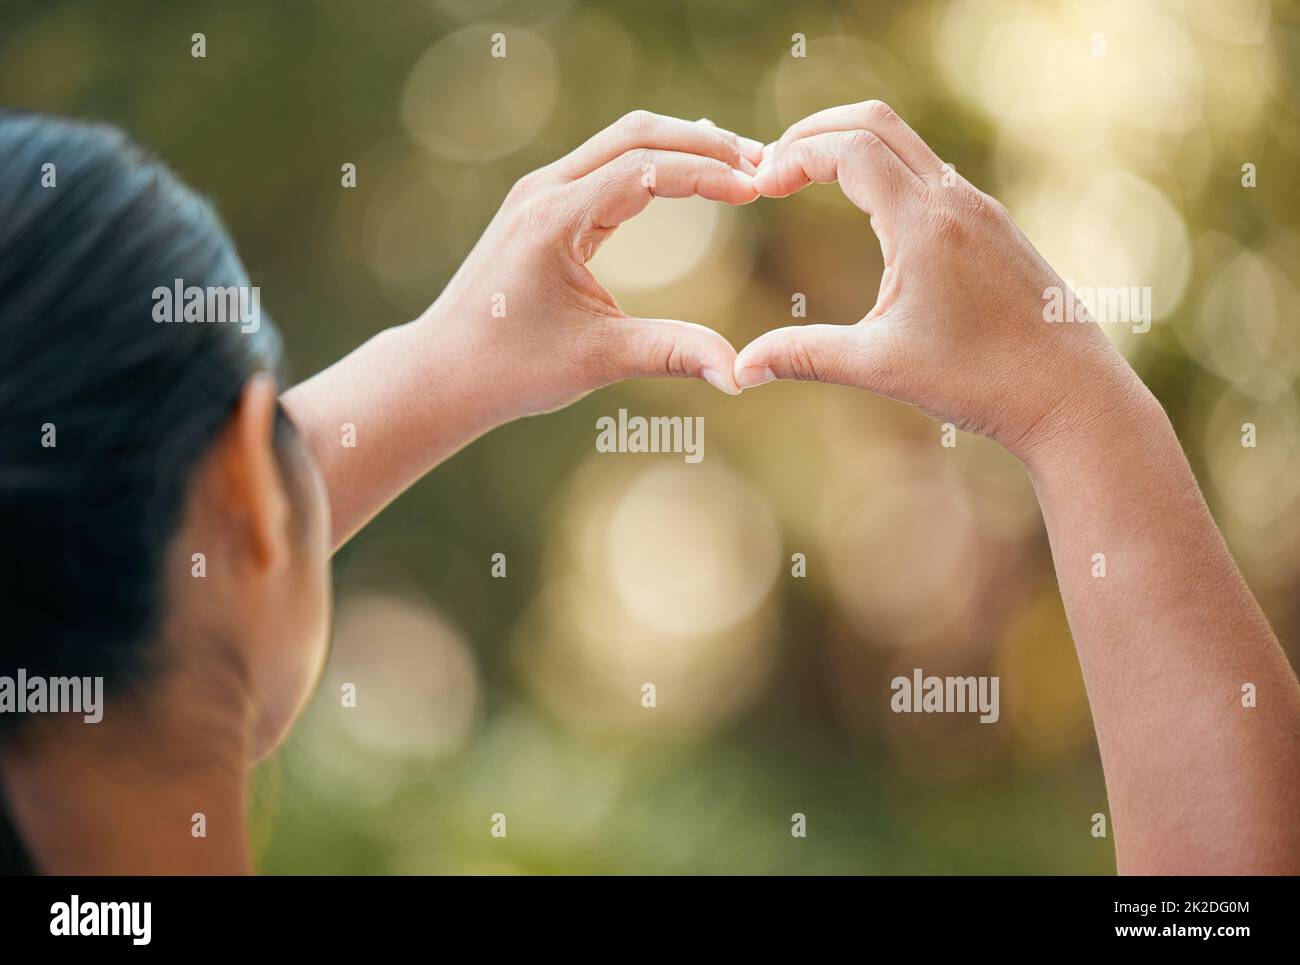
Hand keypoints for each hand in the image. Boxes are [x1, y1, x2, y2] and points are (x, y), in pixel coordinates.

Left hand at [428, 111, 761, 421]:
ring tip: (739, 164)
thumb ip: (672, 354)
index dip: (708, 173)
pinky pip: (607, 163)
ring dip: (681, 146)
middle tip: (762, 162)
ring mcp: (539, 192)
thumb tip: (740, 375)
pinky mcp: (542, 205)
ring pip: (621, 140)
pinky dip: (654, 162)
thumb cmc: (510, 369)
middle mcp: (544, 191)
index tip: (757, 188)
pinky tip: (689, 174)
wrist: (443, 371)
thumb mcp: (598, 361)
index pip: (646, 169)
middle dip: (703, 142)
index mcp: (555, 219)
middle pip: (637, 133)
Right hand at [733, 100, 1145, 460]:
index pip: (848, 149)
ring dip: (849, 148)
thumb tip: (739, 370)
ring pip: (904, 143)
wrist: (1072, 394)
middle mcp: (955, 200)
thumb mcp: (882, 367)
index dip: (794, 157)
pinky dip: (882, 170)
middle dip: (813, 133)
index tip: (760, 188)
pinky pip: (927, 172)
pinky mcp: (991, 227)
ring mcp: (978, 208)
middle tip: (770, 168)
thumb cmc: (982, 381)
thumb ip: (805, 357)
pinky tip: (863, 212)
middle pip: (873, 122)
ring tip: (805, 181)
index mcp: (925, 223)